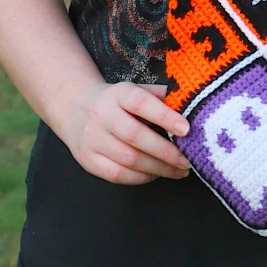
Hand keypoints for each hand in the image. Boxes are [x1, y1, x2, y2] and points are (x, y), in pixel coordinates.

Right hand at [61, 82, 190, 184]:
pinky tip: (156, 174)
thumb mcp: (135, 89)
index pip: (142, 103)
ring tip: (178, 171)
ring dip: (158, 169)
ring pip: (128, 160)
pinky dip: (141, 177)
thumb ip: (160, 96)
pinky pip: (118, 175)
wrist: (76, 108)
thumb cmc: (117, 101)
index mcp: (118, 93)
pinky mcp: (88, 160)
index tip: (186, 129)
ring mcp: (92, 139)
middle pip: (135, 136)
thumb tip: (190, 104)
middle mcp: (102, 115)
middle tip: (187, 160)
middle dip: (165, 152)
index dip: (165, 116)